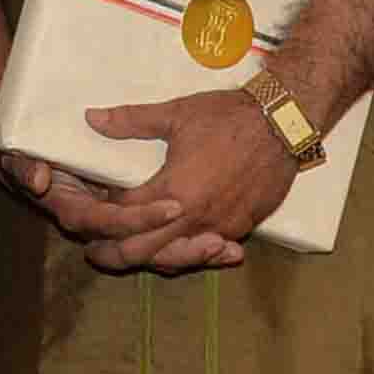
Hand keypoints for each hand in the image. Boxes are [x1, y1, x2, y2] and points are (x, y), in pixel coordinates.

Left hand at [0, 88, 294, 275]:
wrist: (283, 123)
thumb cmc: (229, 117)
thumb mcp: (176, 115)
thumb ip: (130, 121)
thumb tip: (92, 118)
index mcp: (171, 191)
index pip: (123, 214)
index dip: (101, 213)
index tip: (90, 207)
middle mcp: (192, 218)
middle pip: (140, 250)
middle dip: (112, 253)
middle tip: (92, 251)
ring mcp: (218, 227)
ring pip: (174, 258)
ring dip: (149, 256)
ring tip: (129, 253)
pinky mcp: (241, 228)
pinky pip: (204, 249)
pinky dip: (183, 250)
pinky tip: (172, 245)